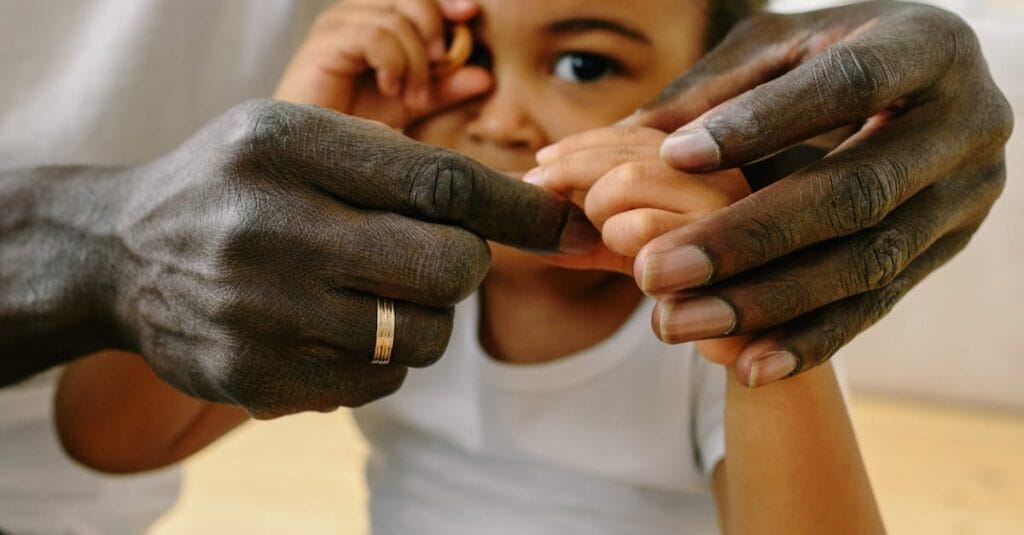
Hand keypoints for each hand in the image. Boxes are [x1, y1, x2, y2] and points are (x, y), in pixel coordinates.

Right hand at [106, 100, 594, 416]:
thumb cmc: (236, 184)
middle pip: (449, 268)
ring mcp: (260, 312)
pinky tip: (331, 328)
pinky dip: (376, 359)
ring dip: (422, 319)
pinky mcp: (256, 379)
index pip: (441, 183)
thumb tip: (513, 209)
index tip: (559, 224)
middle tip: (439, 258)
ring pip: (422, 339)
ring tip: (372, 292)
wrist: (120, 254)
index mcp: (288, 146)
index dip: (516, 208)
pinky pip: (377, 384)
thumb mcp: (294, 134)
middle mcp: (270, 228)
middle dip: (464, 266)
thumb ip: (391, 160)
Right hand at [274, 0, 489, 127]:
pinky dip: (393, 63)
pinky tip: (390, 88)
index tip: (469, 14)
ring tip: (410, 94)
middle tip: (439, 66)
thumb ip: (444, 87)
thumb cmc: (355, 126)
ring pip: (395, 19)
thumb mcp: (410, 103)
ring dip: (415, 60)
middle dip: (433, 28)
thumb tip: (484, 75)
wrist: (314, 152)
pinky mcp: (323, 45)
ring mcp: (335, 27)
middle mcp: (351, 14)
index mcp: (370, 19)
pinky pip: (375, 36)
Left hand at [526, 126, 747, 274]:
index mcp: (710, 164)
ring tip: (617, 248)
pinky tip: (641, 270)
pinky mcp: (726, 242)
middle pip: (626, 151)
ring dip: (600, 217)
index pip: (637, 132)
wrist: (753, 347)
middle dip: (572, 176)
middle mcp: (727, 171)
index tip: (542, 163)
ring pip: (627, 182)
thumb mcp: (630, 250)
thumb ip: (587, 224)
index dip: (581, 146)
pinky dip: (621, 247)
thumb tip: (525, 192)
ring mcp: (731, 205)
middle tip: (549, 204)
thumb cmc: (689, 293)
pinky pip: (641, 228)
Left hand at [540, 2, 1012, 386]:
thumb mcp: (775, 49)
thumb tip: (630, 143)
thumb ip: (713, 90)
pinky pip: (878, 306)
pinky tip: (747, 365)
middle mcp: (963, 125)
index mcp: (924, 47)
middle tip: (654, 270)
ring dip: (766, 303)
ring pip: (867, 264)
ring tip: (676, 321)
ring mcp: (962, 197)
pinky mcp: (944, 250)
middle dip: (748, 238)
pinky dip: (810, 339)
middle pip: (857, 193)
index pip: (848, 85)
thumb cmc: (826, 58)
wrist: (916, 92)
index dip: (764, 124)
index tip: (673, 158)